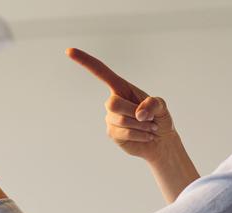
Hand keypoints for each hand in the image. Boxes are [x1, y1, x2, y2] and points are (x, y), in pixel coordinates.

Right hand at [66, 48, 178, 163]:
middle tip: (150, 119)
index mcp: (121, 87)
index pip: (100, 72)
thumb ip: (154, 104)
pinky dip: (139, 135)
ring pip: (120, 119)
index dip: (85, 61)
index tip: (69, 51)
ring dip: (141, 125)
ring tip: (150, 128)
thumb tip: (139, 114)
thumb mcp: (162, 106)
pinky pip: (124, 133)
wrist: (161, 141)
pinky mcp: (112, 133)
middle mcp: (113, 100)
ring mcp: (110, 117)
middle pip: (113, 103)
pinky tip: (145, 136)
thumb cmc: (160, 119)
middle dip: (133, 112)